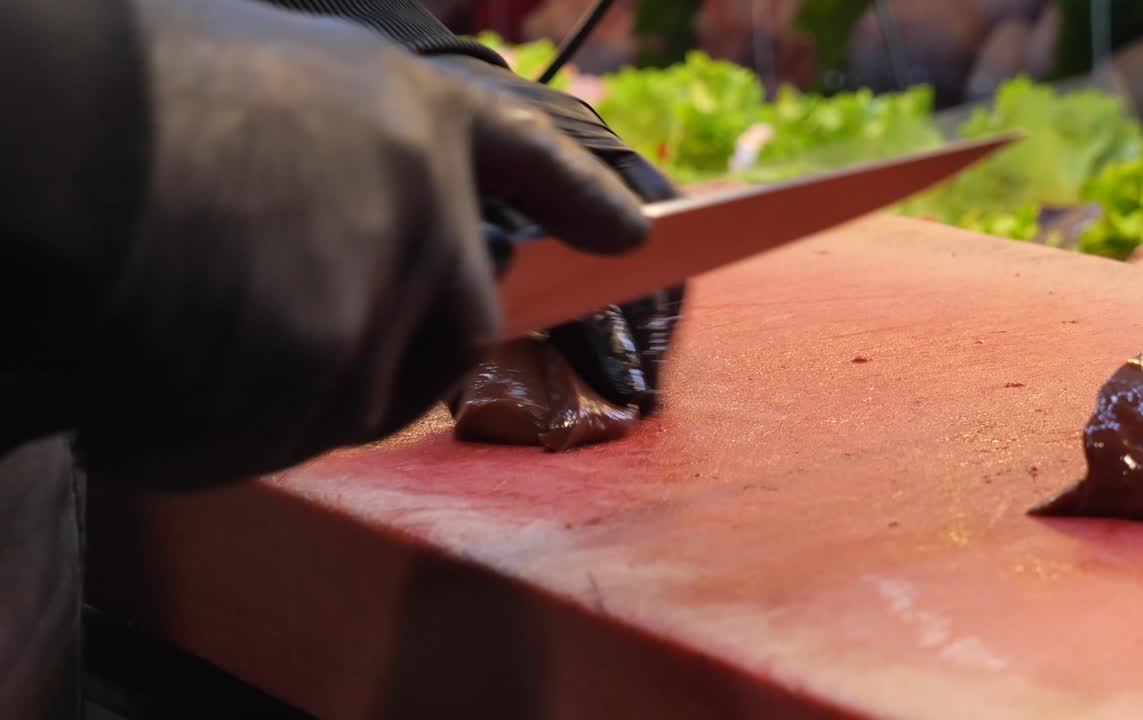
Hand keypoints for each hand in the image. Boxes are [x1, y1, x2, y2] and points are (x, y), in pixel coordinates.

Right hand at [68, 0, 647, 487]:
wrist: (68, 123)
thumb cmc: (135, 93)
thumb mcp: (265, 83)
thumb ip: (325, 156)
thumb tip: (306, 224)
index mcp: (408, 113)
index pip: (525, 158)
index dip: (575, 199)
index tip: (625, 238)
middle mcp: (424, 199)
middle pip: (459, 332)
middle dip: (393, 371)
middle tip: (299, 371)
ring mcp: (386, 279)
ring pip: (357, 399)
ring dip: (267, 407)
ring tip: (163, 368)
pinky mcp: (330, 353)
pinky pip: (278, 436)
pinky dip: (204, 439)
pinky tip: (130, 407)